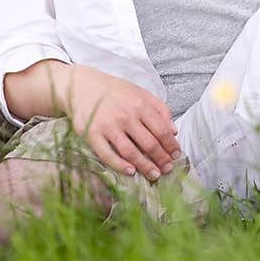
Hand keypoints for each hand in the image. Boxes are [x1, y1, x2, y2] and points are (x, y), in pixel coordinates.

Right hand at [67, 67, 180, 181]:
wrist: (84, 86)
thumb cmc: (115, 91)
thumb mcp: (141, 93)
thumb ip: (160, 109)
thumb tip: (174, 131)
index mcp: (140, 104)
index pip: (161, 130)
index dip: (171, 145)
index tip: (176, 155)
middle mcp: (125, 115)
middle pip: (149, 143)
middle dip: (161, 159)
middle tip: (167, 169)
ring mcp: (108, 126)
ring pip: (131, 152)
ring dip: (145, 166)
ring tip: (154, 174)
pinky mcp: (92, 135)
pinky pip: (108, 155)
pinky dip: (120, 165)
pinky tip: (131, 171)